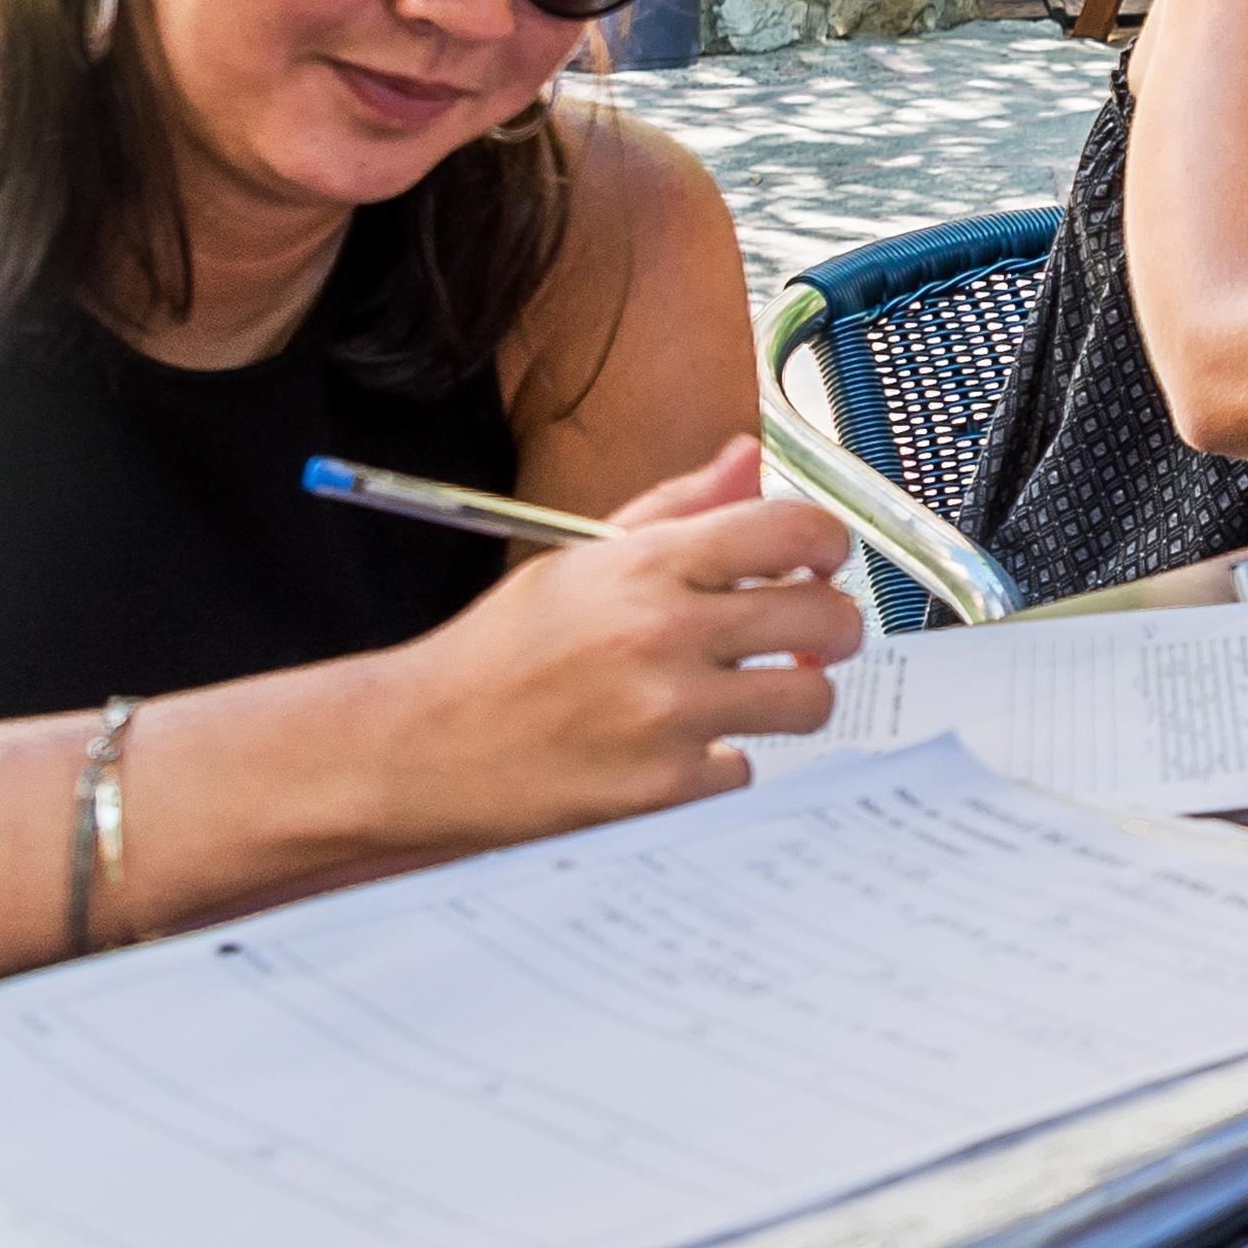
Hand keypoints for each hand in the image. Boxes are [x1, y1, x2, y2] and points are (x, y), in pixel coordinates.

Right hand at [361, 439, 863, 843]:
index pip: (795, 529)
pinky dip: (720, 764)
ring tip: (753, 695)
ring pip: (810, 701)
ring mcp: (667, 715)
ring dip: (794, 699)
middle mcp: (664, 633)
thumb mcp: (577, 559)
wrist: (413, 745)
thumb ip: (677, 509)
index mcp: (646, 566)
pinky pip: (748, 770)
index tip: (823, 563)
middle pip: (828, 618)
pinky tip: (675, 750)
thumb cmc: (498, 652)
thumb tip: (749, 458)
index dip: (830, 545)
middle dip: (833, 627)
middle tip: (810, 637)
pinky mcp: (663, 788)